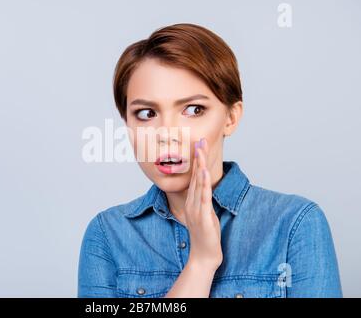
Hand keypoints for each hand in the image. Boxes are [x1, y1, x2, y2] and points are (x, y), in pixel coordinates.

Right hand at [184, 138, 222, 271]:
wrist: (203, 255)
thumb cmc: (205, 235)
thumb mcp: (204, 214)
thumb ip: (203, 201)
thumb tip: (206, 189)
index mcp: (192, 201)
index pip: (195, 177)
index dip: (197, 161)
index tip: (200, 146)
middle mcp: (192, 202)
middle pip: (196, 176)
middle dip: (198, 157)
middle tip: (200, 140)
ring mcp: (196, 208)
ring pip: (198, 183)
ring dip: (200, 165)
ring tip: (201, 150)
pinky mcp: (203, 216)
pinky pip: (203, 197)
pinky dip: (204, 183)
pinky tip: (204, 171)